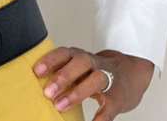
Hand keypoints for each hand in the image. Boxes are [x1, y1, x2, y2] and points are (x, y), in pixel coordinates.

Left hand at [33, 46, 153, 119]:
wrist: (134, 73)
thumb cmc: (97, 72)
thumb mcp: (80, 67)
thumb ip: (62, 72)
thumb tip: (33, 85)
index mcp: (82, 57)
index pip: (66, 52)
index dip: (51, 60)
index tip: (36, 71)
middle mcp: (95, 64)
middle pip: (82, 62)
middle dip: (64, 76)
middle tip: (47, 92)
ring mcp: (110, 79)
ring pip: (97, 78)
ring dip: (77, 92)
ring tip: (59, 106)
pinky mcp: (119, 97)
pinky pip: (110, 106)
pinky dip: (100, 117)